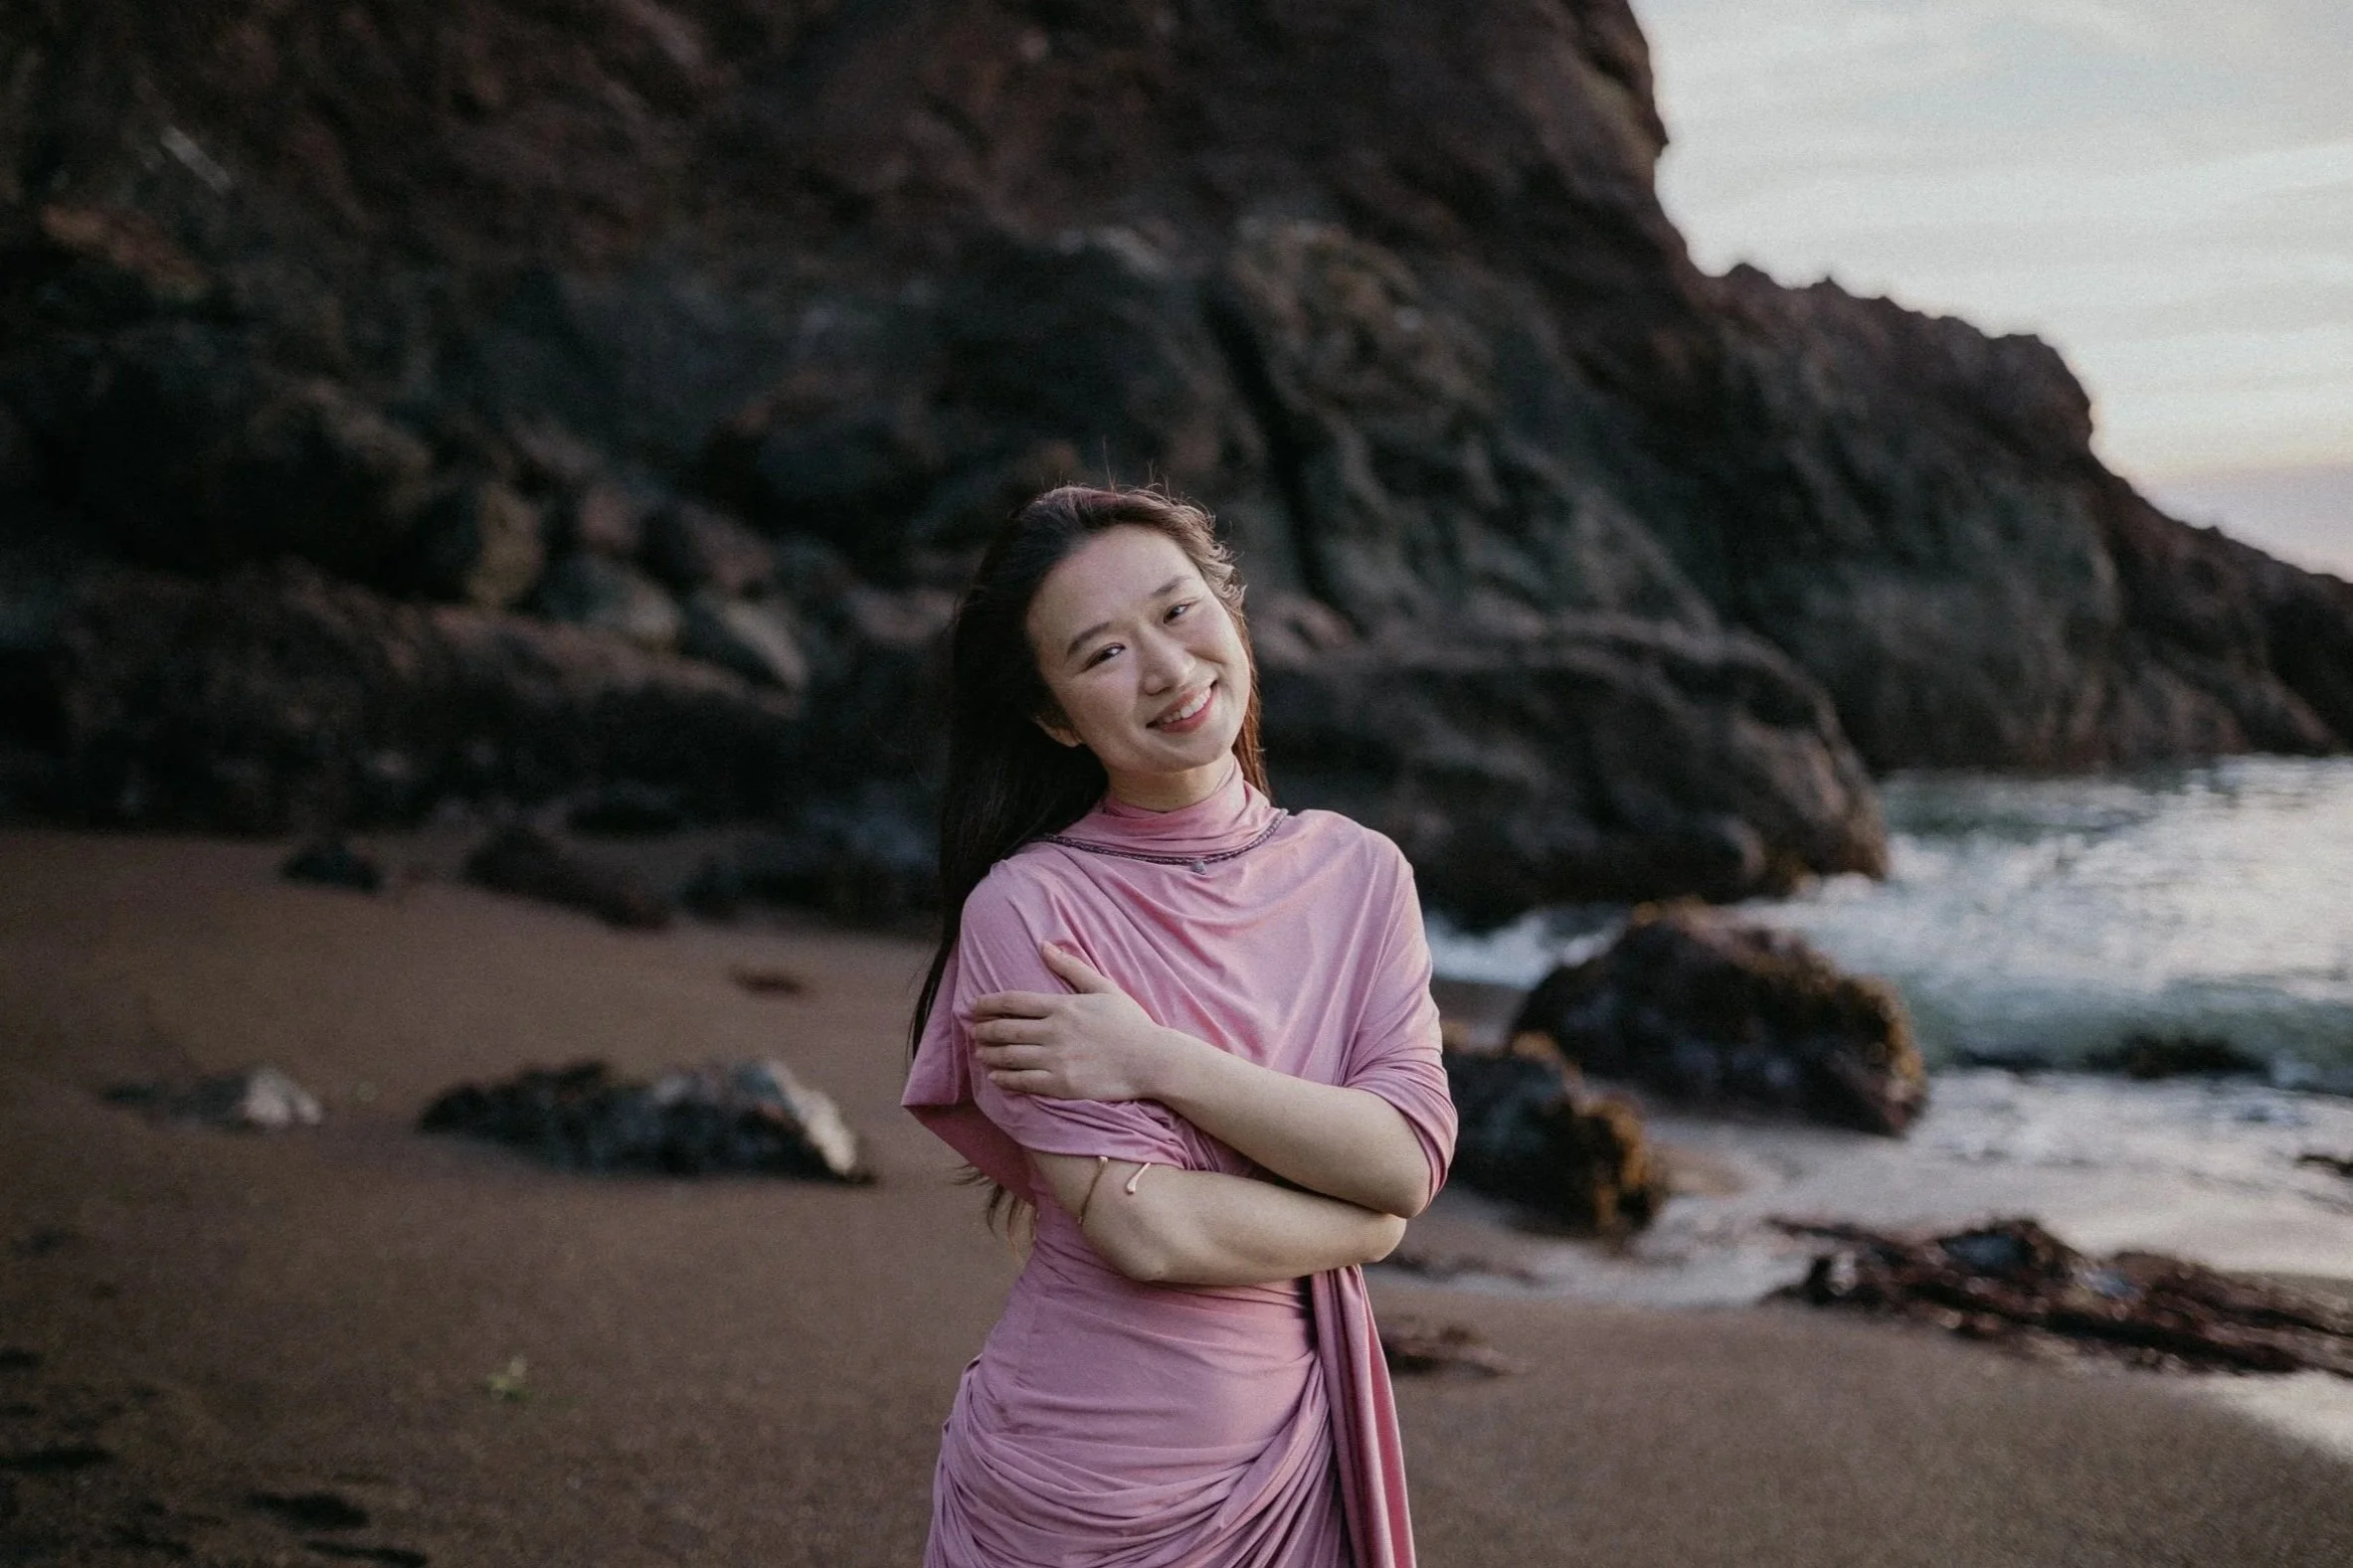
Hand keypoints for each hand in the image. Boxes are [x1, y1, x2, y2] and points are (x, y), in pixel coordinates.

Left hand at [969, 942, 1198, 1101]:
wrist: (1151, 1061)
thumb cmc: (1130, 1023)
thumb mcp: (1103, 988)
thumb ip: (1071, 967)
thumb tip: (1044, 945)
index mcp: (1062, 1006)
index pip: (1014, 1002)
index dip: (989, 1003)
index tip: (975, 1007)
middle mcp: (1054, 1032)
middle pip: (1006, 1030)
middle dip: (984, 1031)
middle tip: (974, 1032)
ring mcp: (1056, 1059)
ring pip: (1009, 1056)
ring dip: (989, 1055)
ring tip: (981, 1054)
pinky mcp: (1061, 1084)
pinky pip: (1023, 1082)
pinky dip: (1004, 1079)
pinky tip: (996, 1077)